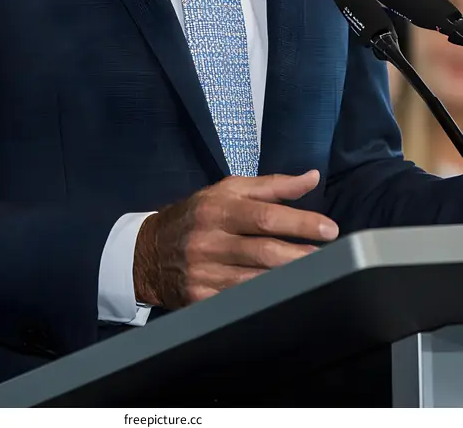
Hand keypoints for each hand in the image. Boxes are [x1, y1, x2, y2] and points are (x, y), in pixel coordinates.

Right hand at [133, 169, 337, 309]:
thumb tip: (312, 177)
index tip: (329, 229)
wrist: (149, 251)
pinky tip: (287, 296)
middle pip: (264, 251)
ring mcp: (204, 274)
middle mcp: (210, 241)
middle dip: (302, 255)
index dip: (300, 222)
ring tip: (317, 275)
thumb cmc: (197, 215)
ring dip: (291, 279)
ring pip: (256, 281)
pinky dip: (267, 300)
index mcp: (218, 209)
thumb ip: (272, 185)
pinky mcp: (200, 301)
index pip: (266, 216)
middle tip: (330, 256)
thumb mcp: (227, 191)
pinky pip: (241, 302)